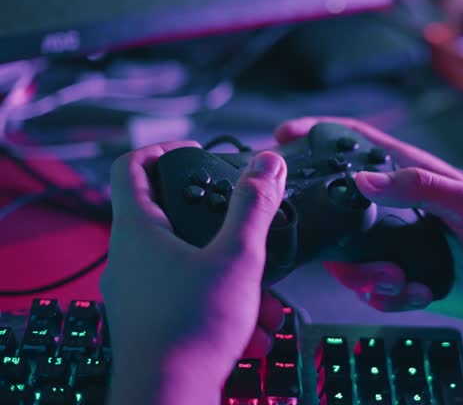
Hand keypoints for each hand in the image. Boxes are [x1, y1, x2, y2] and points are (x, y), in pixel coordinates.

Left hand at [103, 142, 286, 404]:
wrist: (168, 397)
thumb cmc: (191, 328)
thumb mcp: (237, 256)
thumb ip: (253, 206)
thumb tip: (266, 163)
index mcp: (138, 229)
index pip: (130, 166)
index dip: (163, 149)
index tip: (198, 154)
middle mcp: (129, 257)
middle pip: (168, 214)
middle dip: (218, 223)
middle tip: (246, 227)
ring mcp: (137, 290)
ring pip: (187, 261)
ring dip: (230, 272)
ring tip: (265, 296)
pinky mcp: (150, 318)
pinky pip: (188, 294)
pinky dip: (222, 301)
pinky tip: (255, 328)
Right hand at [275, 117, 462, 319]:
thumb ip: (418, 186)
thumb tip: (362, 178)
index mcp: (411, 175)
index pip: (356, 143)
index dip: (318, 134)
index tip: (284, 139)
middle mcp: (398, 206)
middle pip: (338, 210)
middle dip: (335, 240)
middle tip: (362, 261)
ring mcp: (398, 242)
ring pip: (350, 258)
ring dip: (366, 277)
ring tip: (401, 281)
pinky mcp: (405, 274)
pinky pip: (373, 287)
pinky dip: (388, 296)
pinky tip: (418, 293)